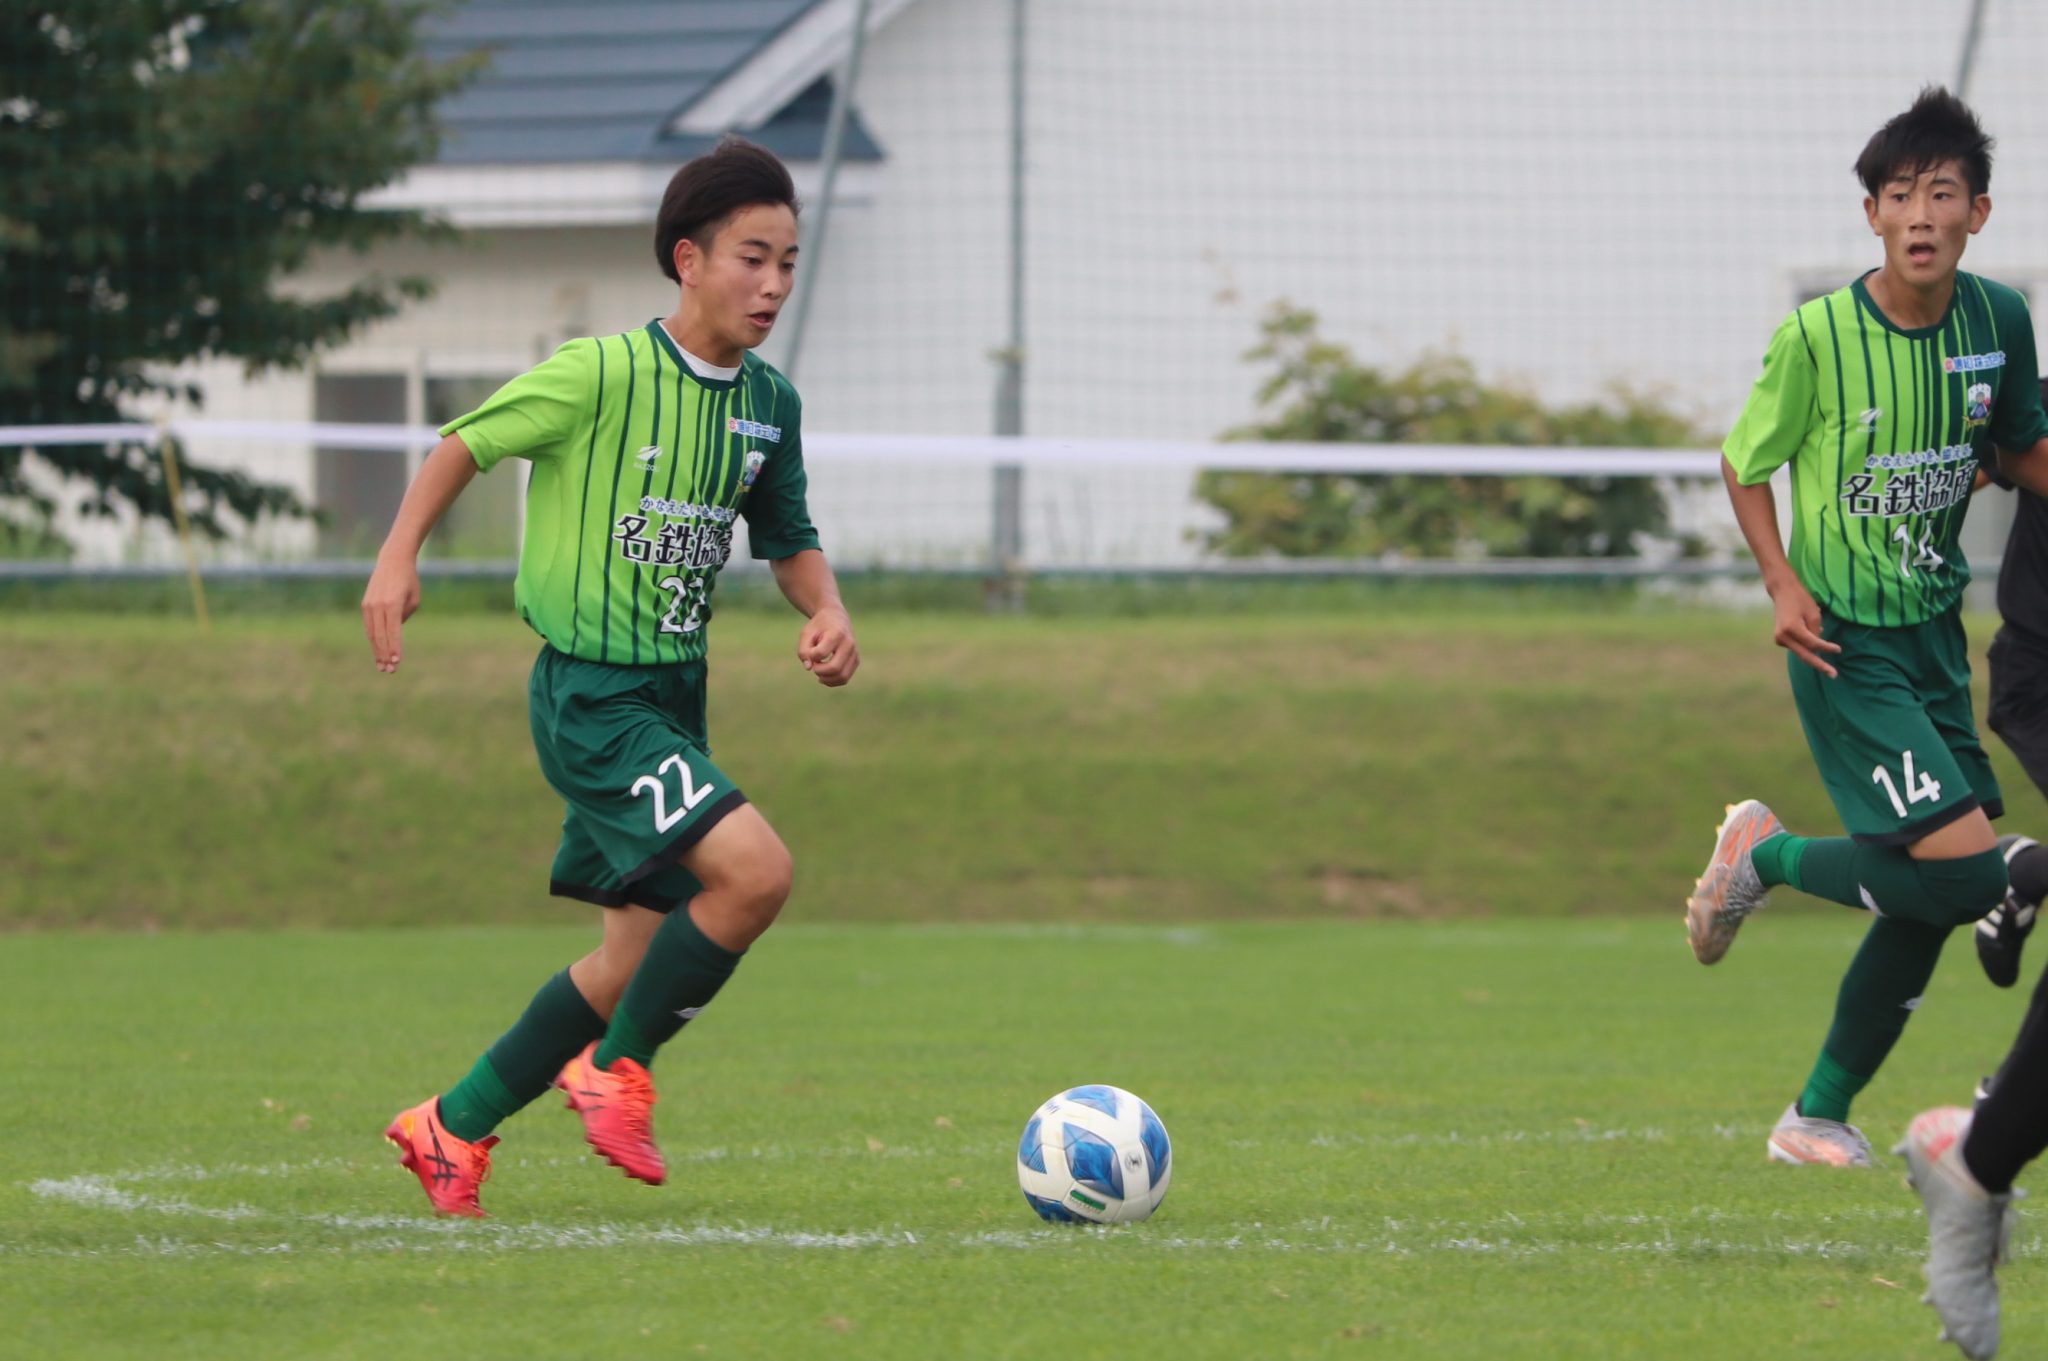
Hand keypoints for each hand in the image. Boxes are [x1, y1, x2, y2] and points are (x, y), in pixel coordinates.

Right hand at [362, 554, 421, 673]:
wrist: (393, 561)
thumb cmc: (409, 582)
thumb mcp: (414, 600)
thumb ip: (404, 618)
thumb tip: (393, 634)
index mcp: (392, 604)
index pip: (393, 632)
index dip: (395, 648)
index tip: (397, 662)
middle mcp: (378, 605)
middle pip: (380, 635)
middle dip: (385, 655)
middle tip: (389, 670)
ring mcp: (369, 605)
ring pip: (372, 633)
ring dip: (377, 651)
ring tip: (382, 666)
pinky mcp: (365, 605)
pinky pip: (369, 626)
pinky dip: (373, 640)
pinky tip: (378, 652)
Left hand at [797, 606, 858, 686]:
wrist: (836, 617)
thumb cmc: (818, 627)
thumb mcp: (806, 633)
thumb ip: (804, 650)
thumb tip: (809, 668)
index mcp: (836, 634)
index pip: (820, 654)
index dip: (810, 656)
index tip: (809, 652)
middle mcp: (849, 644)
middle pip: (835, 668)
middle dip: (819, 671)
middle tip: (813, 666)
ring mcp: (854, 653)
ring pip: (842, 676)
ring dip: (826, 679)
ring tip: (818, 672)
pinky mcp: (856, 660)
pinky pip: (845, 678)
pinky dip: (833, 681)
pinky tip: (823, 677)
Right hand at [1769, 578, 1839, 677]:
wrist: (1782, 592)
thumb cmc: (1800, 599)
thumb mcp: (1814, 613)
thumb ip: (1816, 632)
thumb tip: (1817, 647)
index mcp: (1791, 628)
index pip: (1812, 644)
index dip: (1826, 648)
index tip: (1839, 650)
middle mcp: (1783, 637)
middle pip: (1805, 655)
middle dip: (1820, 665)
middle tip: (1833, 675)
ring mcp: (1779, 639)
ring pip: (1801, 651)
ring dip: (1814, 651)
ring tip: (1828, 645)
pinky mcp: (1780, 639)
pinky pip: (1797, 646)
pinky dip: (1807, 645)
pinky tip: (1811, 633)